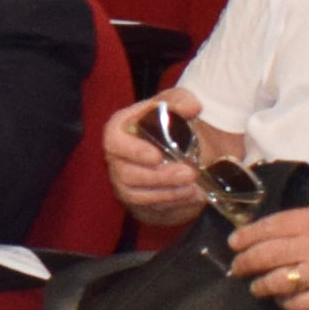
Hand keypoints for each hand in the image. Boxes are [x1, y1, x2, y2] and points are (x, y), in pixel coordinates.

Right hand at [104, 94, 212, 230]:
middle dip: (161, 176)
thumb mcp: (176, 103)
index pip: (114, 141)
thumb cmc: (171, 122)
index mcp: (119, 131)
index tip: (156, 156)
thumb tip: (191, 108)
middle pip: (128, 174)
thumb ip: (181, 101)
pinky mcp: (138, 202)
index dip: (133, 151)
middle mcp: (117, 159)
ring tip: (194, 186)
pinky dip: (174, 204)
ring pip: (139, 195)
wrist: (180, 149)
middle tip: (189, 173)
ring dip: (169, 193)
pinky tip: (193, 195)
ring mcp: (125, 183)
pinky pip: (150, 208)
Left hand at [224, 192, 308, 309]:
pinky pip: (300, 304)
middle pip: (266, 255)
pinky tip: (283, 301)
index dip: (247, 236)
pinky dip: (287, 303)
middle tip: (236, 267)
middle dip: (244, 262)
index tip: (235, 242)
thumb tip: (304, 218)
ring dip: (260, 285)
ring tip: (254, 286)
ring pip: (277, 282)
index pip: (270, 227)